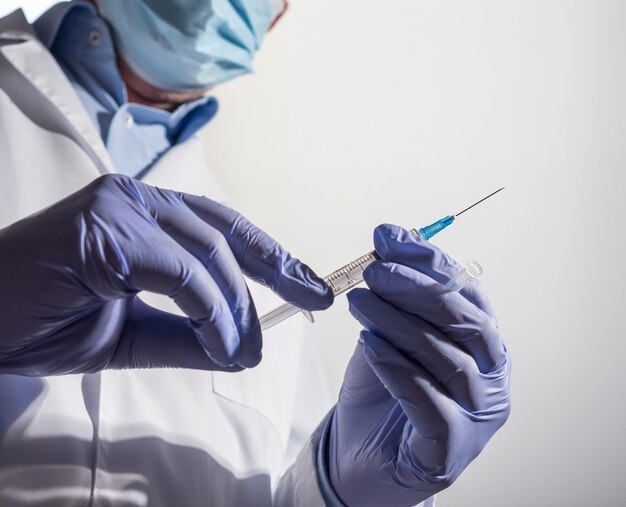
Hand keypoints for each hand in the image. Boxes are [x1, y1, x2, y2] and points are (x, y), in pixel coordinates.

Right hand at [0, 174, 331, 374]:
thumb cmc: (48, 323)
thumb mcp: (134, 336)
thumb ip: (188, 338)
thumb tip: (244, 350)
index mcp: (145, 216)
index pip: (223, 227)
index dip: (271, 254)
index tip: (308, 283)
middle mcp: (135, 200)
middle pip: (225, 234)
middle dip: (277, 269)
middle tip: (312, 300)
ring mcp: (119, 209)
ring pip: (207, 257)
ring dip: (236, 309)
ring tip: (247, 350)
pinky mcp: (103, 232)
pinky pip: (180, 275)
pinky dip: (208, 312)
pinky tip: (221, 344)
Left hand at [328, 224, 510, 505]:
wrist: (353, 452)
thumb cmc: (378, 390)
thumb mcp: (384, 329)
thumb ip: (394, 292)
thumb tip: (392, 236)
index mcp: (481, 345)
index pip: (468, 293)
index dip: (431, 261)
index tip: (388, 240)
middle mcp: (490, 380)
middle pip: (469, 325)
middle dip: (420, 291)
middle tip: (375, 272)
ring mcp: (476, 420)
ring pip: (450, 363)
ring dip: (401, 325)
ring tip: (360, 303)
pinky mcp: (450, 453)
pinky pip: (433, 408)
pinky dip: (400, 371)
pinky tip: (370, 346)